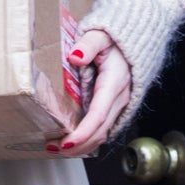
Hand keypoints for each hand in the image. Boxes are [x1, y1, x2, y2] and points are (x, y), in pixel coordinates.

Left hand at [51, 29, 131, 157]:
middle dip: (77, 146)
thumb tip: (74, 56)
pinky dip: (87, 139)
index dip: (83, 132)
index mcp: (114, 83)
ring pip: (101, 134)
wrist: (132, 40)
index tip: (67, 143)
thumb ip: (87, 45)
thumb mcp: (100, 35)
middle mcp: (118, 98)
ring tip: (58, 149)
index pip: (98, 115)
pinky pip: (102, 129)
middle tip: (53, 148)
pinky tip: (72, 142)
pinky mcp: (114, 107)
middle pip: (99, 132)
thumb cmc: (114, 39)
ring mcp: (118, 105)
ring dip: (81, 146)